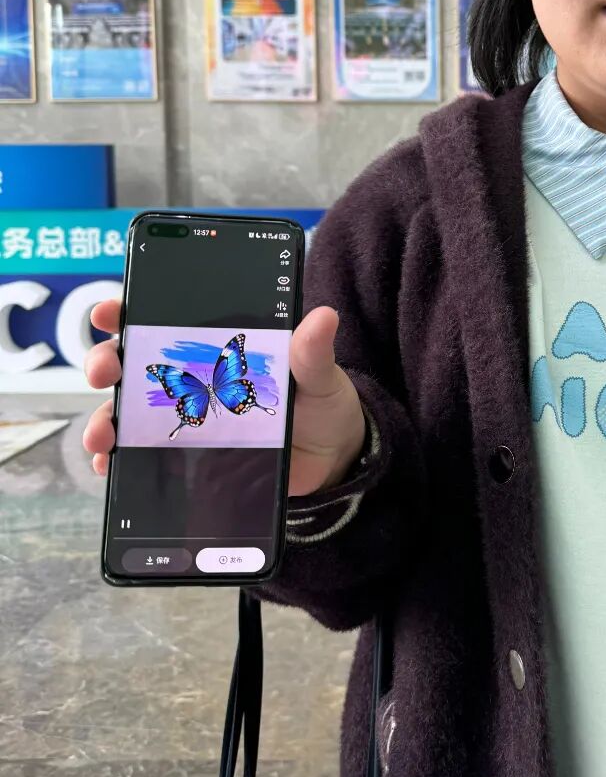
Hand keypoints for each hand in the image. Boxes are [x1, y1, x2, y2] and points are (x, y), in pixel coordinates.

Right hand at [82, 299, 368, 496]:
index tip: (110, 311)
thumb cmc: (321, 405)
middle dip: (105, 361)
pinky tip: (111, 466)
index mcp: (216, 346)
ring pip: (126, 411)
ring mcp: (183, 417)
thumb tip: (324, 317)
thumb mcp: (319, 375)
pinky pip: (139, 456)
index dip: (128, 310)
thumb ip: (312, 351)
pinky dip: (118, 460)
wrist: (332, 460)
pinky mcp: (185, 454)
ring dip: (104, 418)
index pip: (162, 319)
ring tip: (103, 434)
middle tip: (105, 370)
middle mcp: (190, 377)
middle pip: (131, 362)